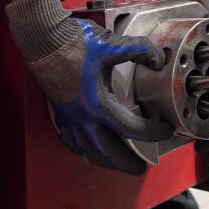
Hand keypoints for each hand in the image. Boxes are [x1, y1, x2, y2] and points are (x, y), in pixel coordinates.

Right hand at [6, 0, 173, 173]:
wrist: (44, 40)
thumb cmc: (75, 43)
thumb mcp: (113, 45)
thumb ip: (140, 51)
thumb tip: (159, 60)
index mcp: (99, 105)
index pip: (131, 129)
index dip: (152, 133)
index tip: (164, 131)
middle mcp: (83, 118)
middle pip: (108, 151)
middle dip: (126, 162)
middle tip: (140, 168)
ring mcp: (69, 118)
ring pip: (88, 150)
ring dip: (105, 160)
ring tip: (117, 162)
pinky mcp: (59, 113)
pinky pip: (70, 141)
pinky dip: (82, 150)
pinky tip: (86, 150)